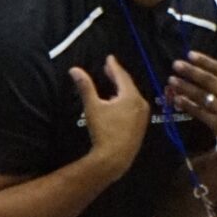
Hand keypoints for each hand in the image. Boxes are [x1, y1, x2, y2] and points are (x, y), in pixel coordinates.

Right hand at [70, 56, 150, 172]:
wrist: (115, 158)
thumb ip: (85, 87)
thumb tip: (74, 69)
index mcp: (131, 96)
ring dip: (122, 88)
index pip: (122, 76)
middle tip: (109, 68)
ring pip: (132, 96)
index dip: (114, 66)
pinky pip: (134, 106)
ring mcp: (142, 116)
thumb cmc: (103, 131)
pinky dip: (126, 99)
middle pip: (128, 85)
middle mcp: (140, 103)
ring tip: (113, 83)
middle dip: (118, 76)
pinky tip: (118, 102)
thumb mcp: (92, 107)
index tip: (109, 57)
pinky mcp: (141, 125)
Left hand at [165, 47, 216, 160]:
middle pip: (210, 82)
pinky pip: (201, 113)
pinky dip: (189, 106)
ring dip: (186, 88)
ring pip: (203, 97)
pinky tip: (177, 99)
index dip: (205, 61)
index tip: (190, 54)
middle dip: (192, 72)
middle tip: (175, 64)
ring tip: (172, 80)